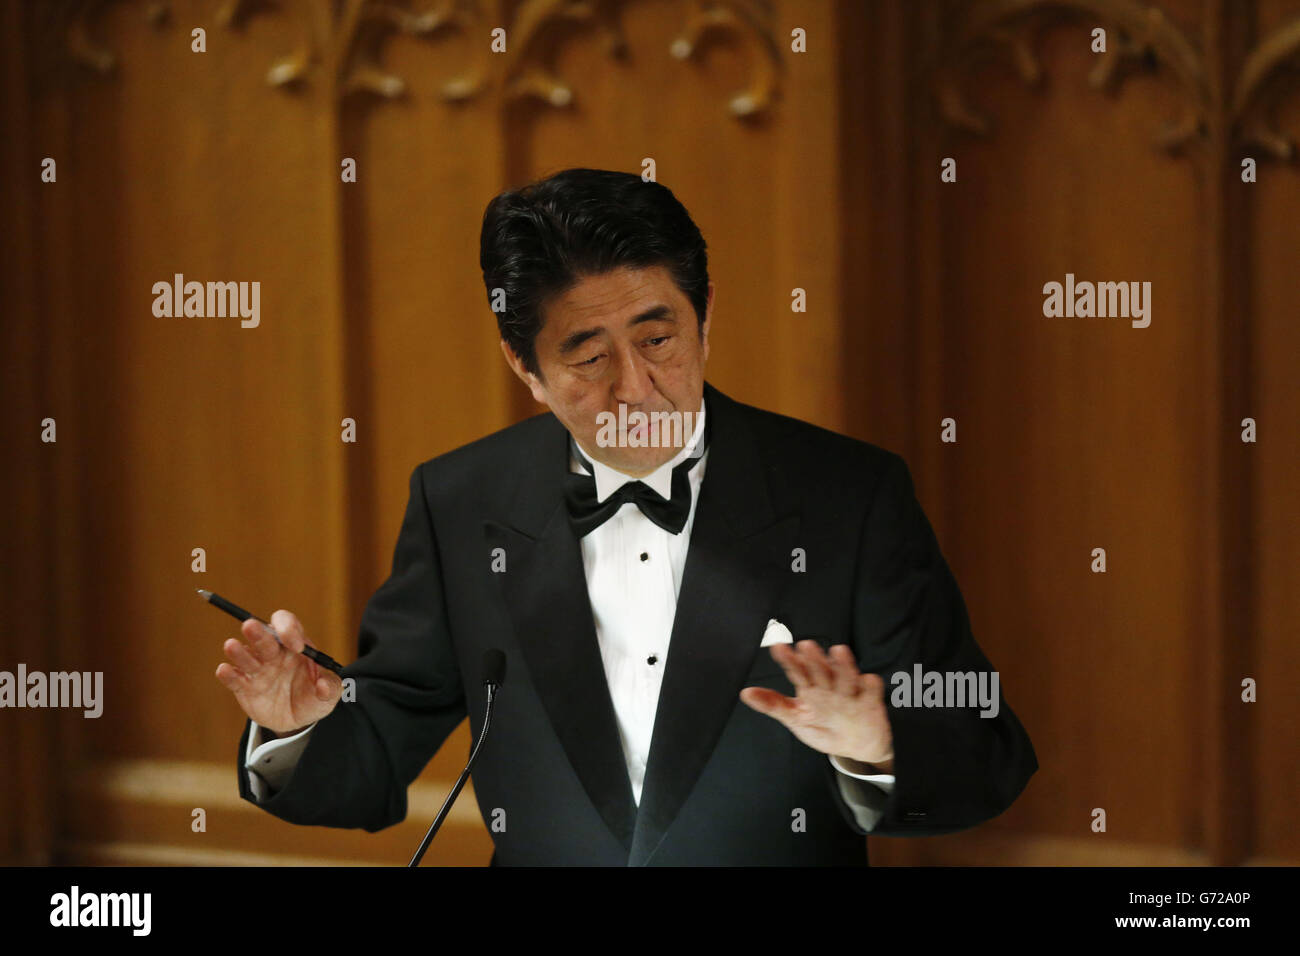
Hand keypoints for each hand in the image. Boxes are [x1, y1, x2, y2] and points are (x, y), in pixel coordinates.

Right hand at [214, 609, 342, 734]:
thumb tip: (323, 686)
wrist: (297, 720)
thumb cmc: (313, 697)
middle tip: (251, 626)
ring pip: (245, 655)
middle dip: (258, 632)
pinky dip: (228, 674)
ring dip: (239, 651)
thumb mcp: (329, 694)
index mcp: (294, 645)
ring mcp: (257, 669)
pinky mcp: (244, 688)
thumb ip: (330, 687)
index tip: (297, 647)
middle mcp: (273, 653)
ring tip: (231, 645)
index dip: (289, 629)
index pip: (288, 625)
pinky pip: (234, 678)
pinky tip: (224, 670)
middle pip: (263, 636)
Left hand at [739, 640, 892, 766]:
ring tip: (838, 652)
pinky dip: (871, 686)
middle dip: (815, 659)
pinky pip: (872, 691)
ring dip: (843, 665)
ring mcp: (850, 692)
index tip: (778, 648)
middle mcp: (829, 686)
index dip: (788, 660)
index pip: (798, 671)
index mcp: (810, 688)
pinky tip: (867, 681)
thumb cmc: (824, 727)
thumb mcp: (795, 719)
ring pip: (846, 675)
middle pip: (821, 670)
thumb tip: (746, 694)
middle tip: (806, 646)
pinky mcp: (870, 701)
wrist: (857, 745)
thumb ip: (773, 705)